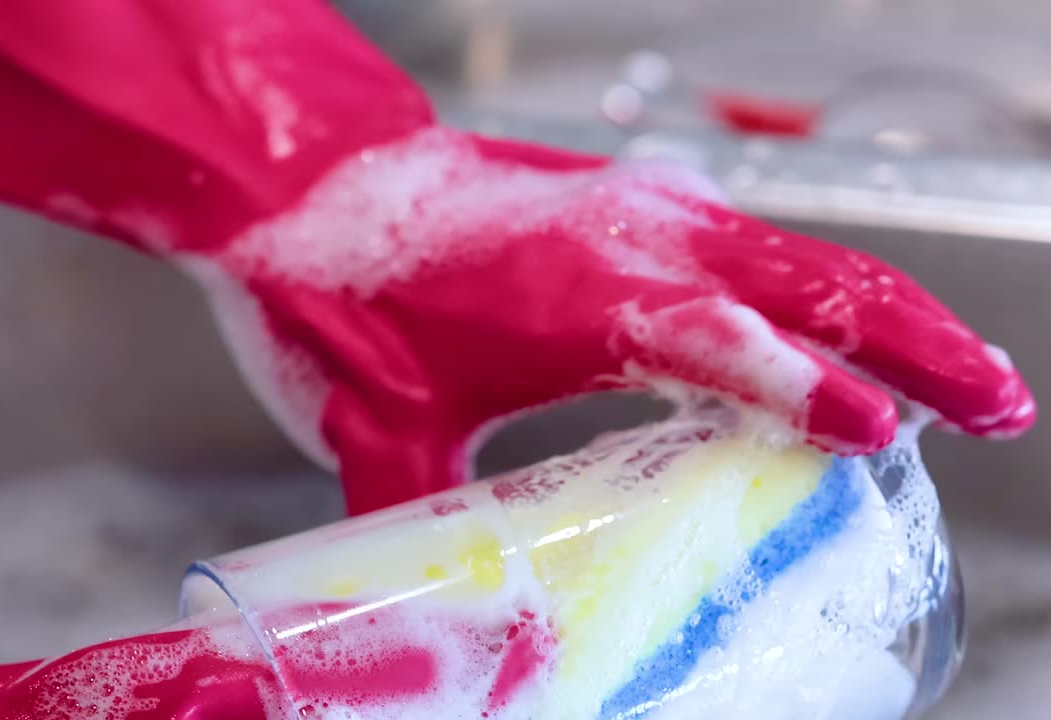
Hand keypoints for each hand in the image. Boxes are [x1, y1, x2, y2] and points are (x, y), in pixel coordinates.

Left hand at [0, 0, 1034, 515]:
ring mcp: (642, 209)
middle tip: (1002, 404)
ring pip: (803, 254)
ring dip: (891, 311)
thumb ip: (425, 530)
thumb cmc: (343, 298)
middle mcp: (636, 238)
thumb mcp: (382, 430)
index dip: (812, 393)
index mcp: (588, 293)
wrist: (302, 184)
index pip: (732, 344)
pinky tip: (844, 325)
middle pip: (815, 282)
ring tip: (963, 371)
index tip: (884, 441)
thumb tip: (443, 622)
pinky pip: (755, 243)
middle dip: (922, 344)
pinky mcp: (629, 203)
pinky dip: (821, 287)